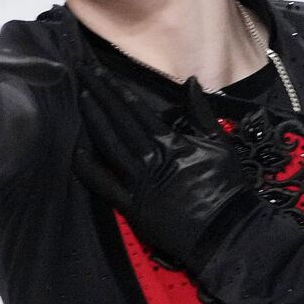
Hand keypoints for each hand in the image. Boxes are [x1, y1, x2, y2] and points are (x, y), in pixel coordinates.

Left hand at [72, 63, 265, 268]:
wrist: (226, 230)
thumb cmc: (227, 185)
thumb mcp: (220, 142)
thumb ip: (200, 111)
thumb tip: (190, 81)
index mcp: (170, 141)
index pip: (136, 109)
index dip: (116, 89)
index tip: (100, 73)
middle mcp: (150, 157)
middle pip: (119, 121)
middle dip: (99, 96)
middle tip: (82, 74)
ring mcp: (139, 182)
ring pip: (110, 145)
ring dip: (94, 121)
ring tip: (81, 99)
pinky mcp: (133, 206)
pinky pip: (106, 185)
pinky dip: (89, 169)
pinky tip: (76, 152)